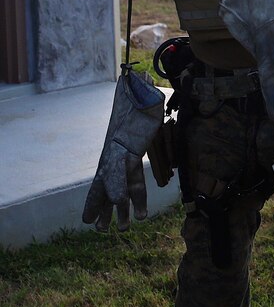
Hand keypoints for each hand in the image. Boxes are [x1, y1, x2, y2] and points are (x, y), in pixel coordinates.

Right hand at [82, 69, 164, 231]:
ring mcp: (123, 160)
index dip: (112, 185)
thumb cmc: (140, 99)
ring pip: (120, 190)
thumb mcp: (142, 96)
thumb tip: (139, 76)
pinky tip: (141, 215)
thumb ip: (139, 91)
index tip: (116, 200)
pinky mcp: (133, 161)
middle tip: (98, 228)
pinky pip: (134, 183)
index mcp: (118, 144)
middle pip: (106, 185)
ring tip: (125, 229)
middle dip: (102, 206)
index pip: (112, 169)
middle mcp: (116, 155)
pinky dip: (137, 199)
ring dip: (121, 210)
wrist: (138, 98)